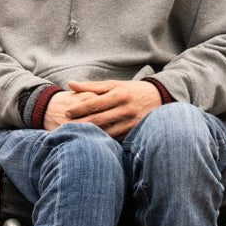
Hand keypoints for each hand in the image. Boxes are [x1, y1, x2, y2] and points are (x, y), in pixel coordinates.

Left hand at [44, 80, 161, 137]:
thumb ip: (92, 86)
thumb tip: (70, 83)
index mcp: (119, 95)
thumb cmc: (131, 90)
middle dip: (81, 123)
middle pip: (98, 119)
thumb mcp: (114, 85)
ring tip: (76, 135)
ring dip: (90, 134)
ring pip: (106, 132)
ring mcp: (131, 122)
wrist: (159, 98)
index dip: (79, 109)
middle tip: (66, 126)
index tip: (67, 112)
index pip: (95, 103)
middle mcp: (126, 109)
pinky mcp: (135, 132)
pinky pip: (116, 138)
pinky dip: (104, 140)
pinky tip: (92, 141)